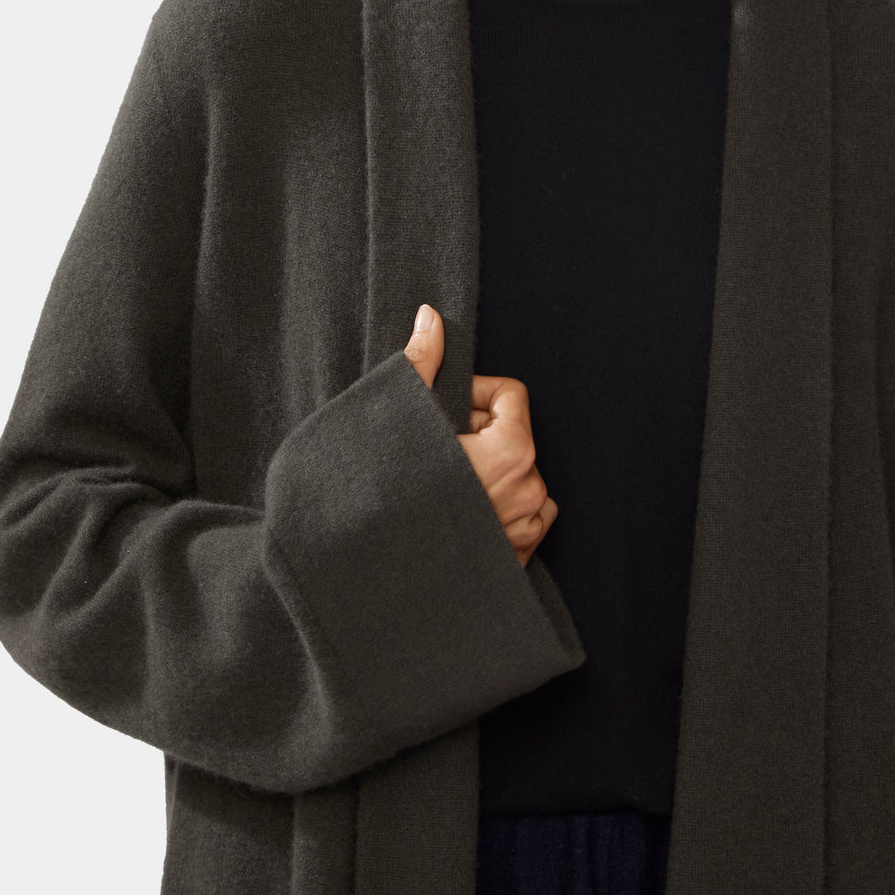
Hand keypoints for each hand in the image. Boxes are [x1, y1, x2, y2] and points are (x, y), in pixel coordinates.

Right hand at [404, 303, 557, 566]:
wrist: (366, 578)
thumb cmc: (382, 497)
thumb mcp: (398, 420)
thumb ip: (422, 363)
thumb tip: (431, 316)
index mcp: (512, 452)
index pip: (511, 395)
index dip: (474, 393)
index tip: (441, 411)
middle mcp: (529, 491)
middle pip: (513, 436)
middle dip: (477, 434)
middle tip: (432, 452)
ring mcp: (525, 530)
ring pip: (518, 478)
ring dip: (487, 474)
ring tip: (441, 489)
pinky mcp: (516, 562)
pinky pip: (521, 519)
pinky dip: (496, 512)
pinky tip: (455, 518)